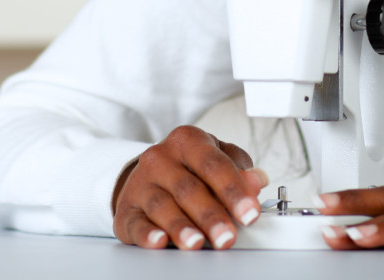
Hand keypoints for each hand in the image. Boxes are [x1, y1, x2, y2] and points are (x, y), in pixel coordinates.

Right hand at [111, 125, 266, 249]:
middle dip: (211, 215)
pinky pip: (136, 222)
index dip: (234, 190)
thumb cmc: (189, 166)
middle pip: (189, 188)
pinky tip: (160, 242)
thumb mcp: (215, 158)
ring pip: (163, 206)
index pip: (214, 165)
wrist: (147, 174)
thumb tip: (257, 181)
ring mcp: (141, 183)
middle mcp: (161, 158)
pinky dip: (148, 234)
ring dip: (182, 227)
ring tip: (198, 243)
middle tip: (227, 236)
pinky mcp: (126, 209)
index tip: (250, 212)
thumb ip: (238, 168)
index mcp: (188, 140)